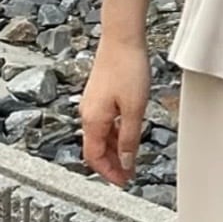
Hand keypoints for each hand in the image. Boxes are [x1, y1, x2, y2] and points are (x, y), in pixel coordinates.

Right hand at [80, 35, 150, 185]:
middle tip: (128, 175)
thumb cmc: (127, 68)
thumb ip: (129, 138)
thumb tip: (127, 162)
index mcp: (93, 120)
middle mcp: (88, 113)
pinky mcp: (100, 95)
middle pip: (95, 149)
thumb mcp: (134, 109)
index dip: (108, 173)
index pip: (94, 157)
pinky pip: (104, 123)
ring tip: (131, 159)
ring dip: (115, 151)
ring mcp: (93, 104)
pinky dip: (115, 135)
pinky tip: (128, 136)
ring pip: (100, 136)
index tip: (123, 182)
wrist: (122, 39)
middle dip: (112, 165)